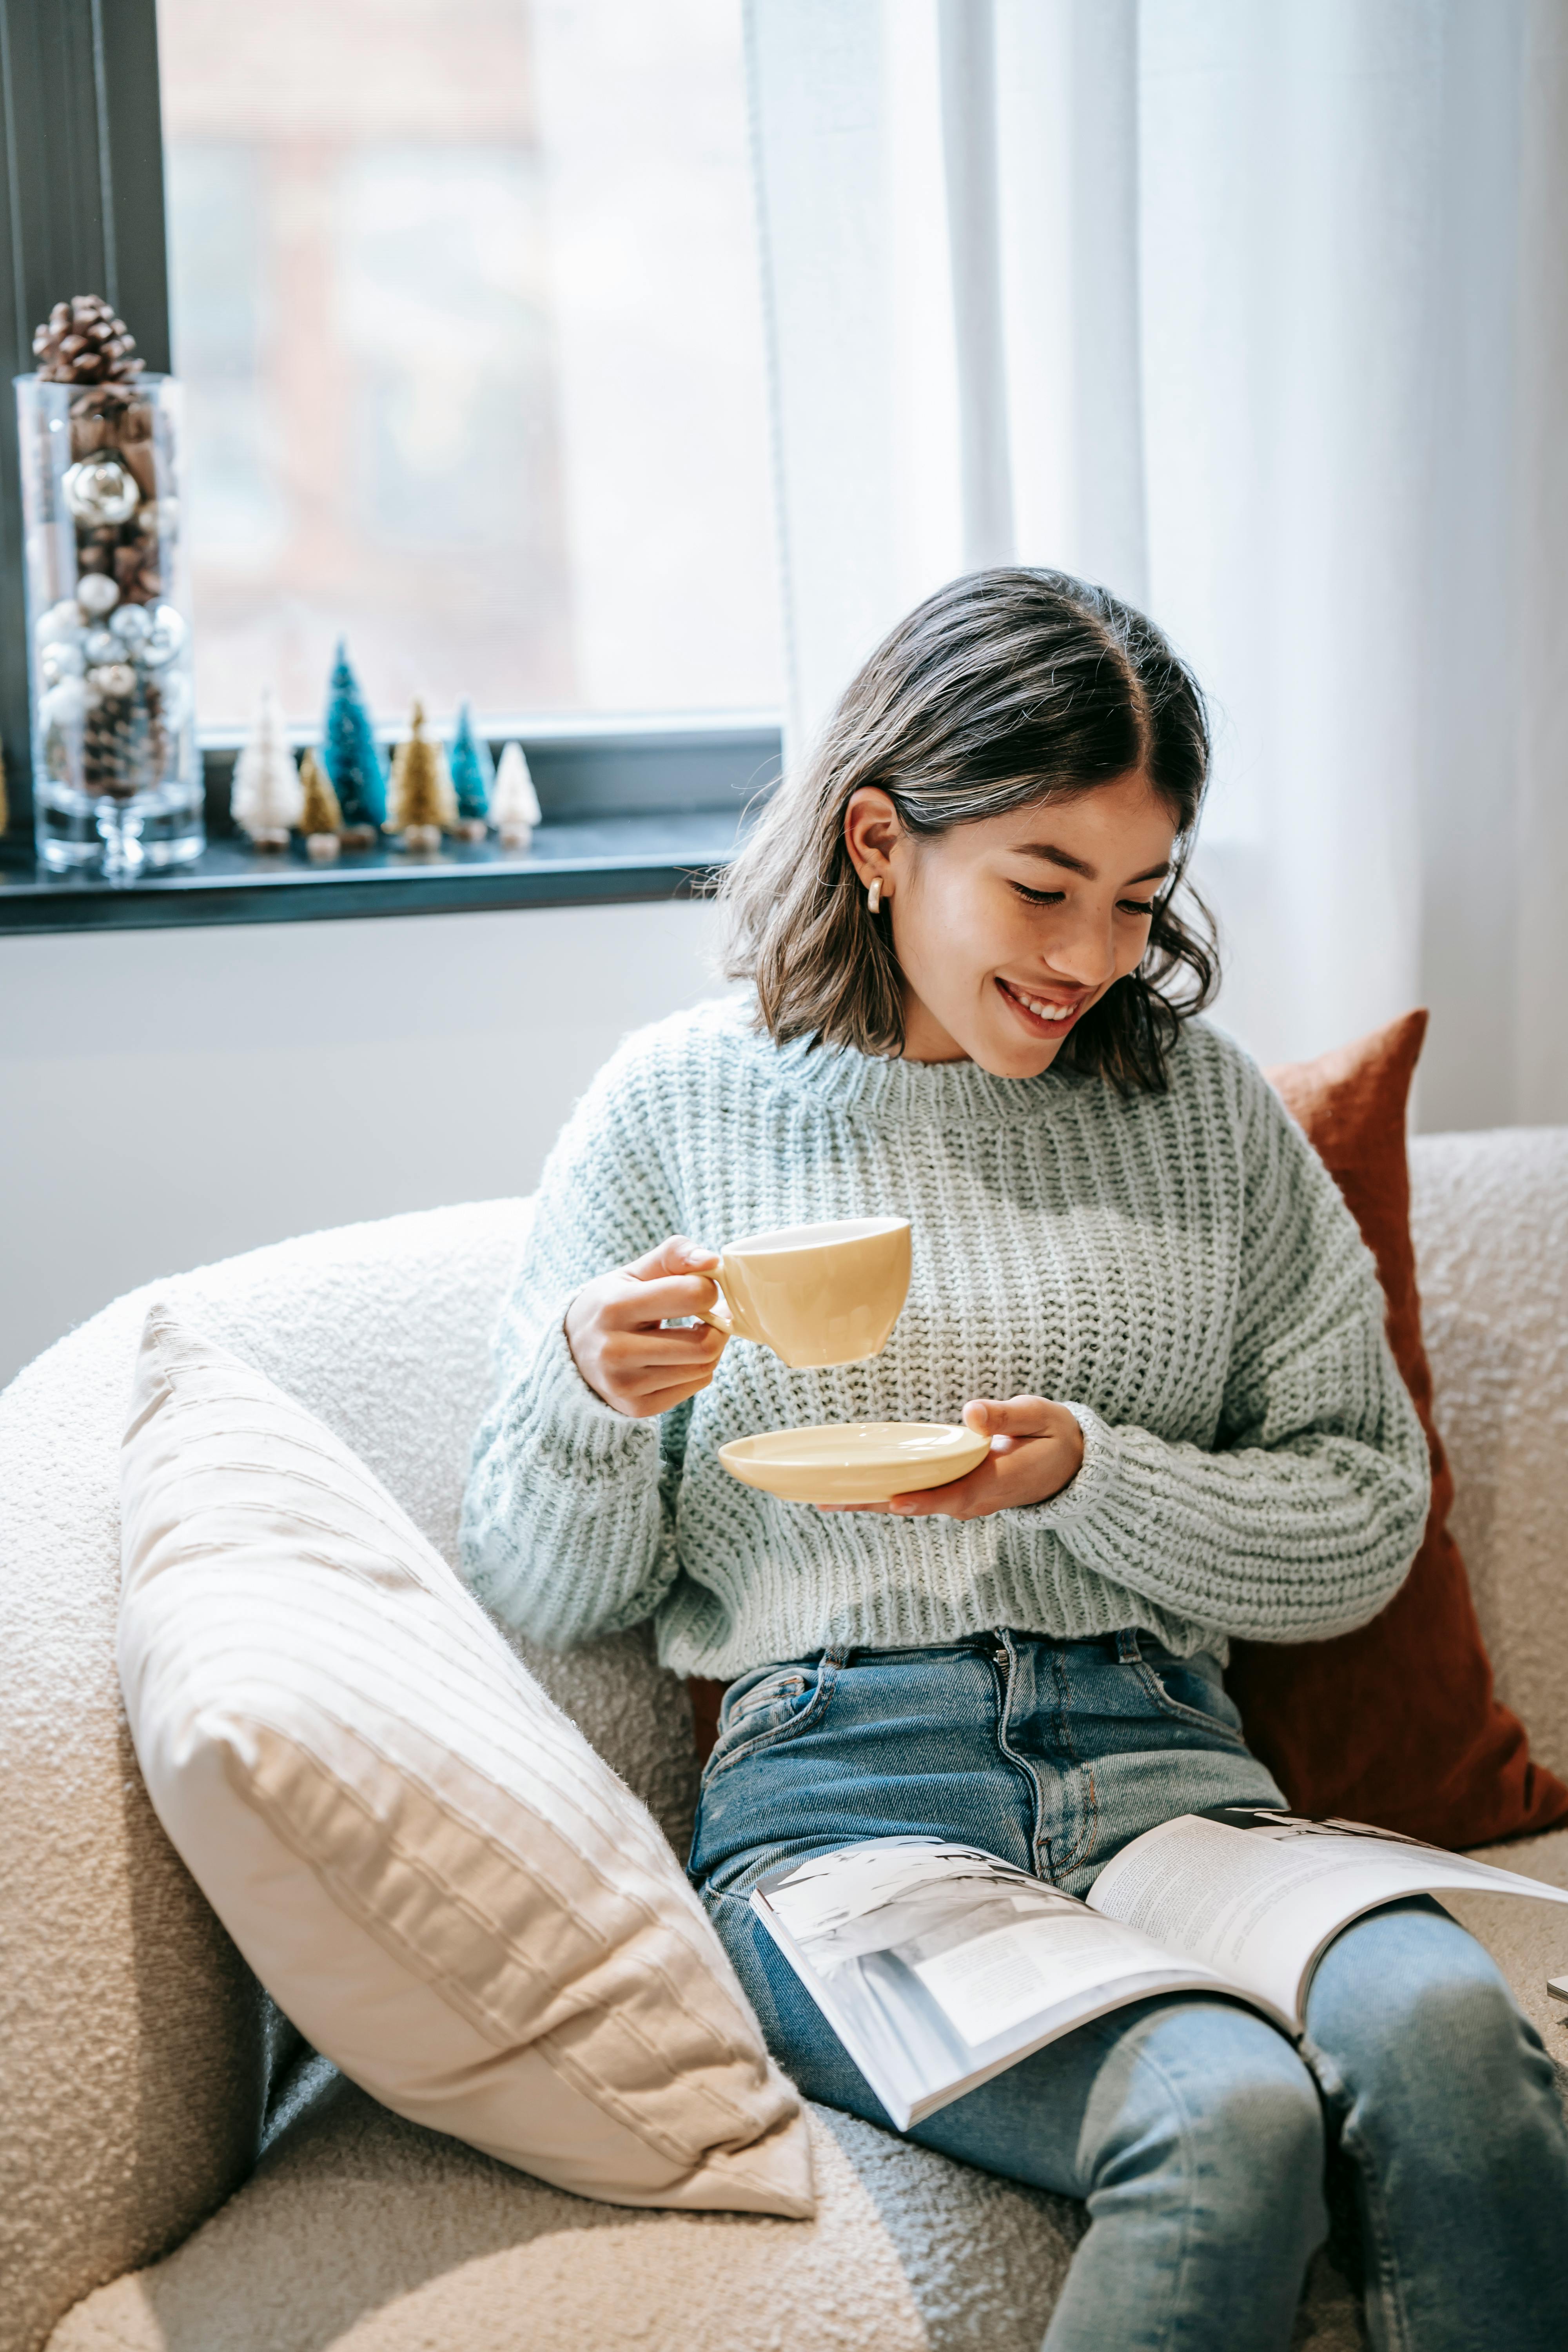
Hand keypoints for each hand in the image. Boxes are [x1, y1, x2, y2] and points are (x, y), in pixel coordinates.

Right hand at [565, 1235, 726, 1417]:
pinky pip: (695, 1386)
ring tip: (693, 1333)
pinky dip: (697, 1369)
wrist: (572, 1351)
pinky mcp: (636, 1407)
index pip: (692, 1296)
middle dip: (717, 1325)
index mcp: (615, 1306)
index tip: (700, 1287)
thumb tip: (712, 1261)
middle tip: (709, 1314)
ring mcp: (625, 1384)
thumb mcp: (634, 1271)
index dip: (708, 1288)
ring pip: (704, 1368)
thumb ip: (674, 1255)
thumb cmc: (611, 1303)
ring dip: (710, 1347)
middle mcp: (615, 1350)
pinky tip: (678, 1356)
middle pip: (704, 1344)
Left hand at [822, 1395, 1084, 1518]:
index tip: (891, 1501)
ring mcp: (964, 1499)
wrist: (1071, 1466)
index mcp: (997, 1480)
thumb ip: (1006, 1417)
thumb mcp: (1040, 1418)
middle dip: (874, 1504)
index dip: (923, 1499)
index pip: (954, 1494)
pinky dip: (885, 1494)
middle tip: (827, 1502)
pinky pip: (917, 1496)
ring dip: (871, 1501)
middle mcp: (974, 1498)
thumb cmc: (1054, 1436)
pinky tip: (855, 1489)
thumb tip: (972, 1413)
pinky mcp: (956, 1493)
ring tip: (826, 1498)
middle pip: (918, 1505)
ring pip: (912, 1503)